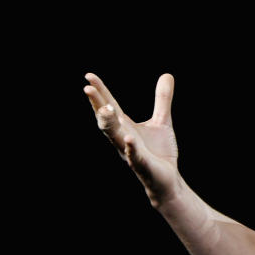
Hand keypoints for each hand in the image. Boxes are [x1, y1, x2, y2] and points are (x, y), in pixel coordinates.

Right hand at [84, 72, 179, 205]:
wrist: (167, 179)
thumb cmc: (159, 151)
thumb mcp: (162, 121)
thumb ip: (162, 99)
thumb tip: (167, 74)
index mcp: (125, 127)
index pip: (109, 106)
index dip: (100, 91)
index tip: (88, 76)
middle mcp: (123, 138)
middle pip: (106, 120)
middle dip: (98, 105)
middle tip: (87, 88)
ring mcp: (130, 152)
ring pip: (115, 137)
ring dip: (109, 124)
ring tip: (105, 108)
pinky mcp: (142, 165)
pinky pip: (135, 156)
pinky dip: (131, 148)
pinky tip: (130, 139)